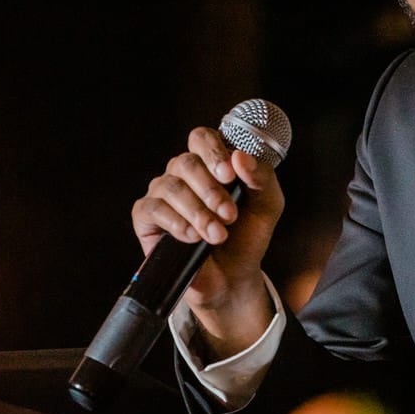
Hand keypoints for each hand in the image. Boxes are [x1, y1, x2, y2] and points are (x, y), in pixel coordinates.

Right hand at [131, 125, 285, 357]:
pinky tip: (192, 237)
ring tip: (218, 235)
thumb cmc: (247, 234)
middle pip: (185, 162)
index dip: (213, 152)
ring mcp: (162, 193)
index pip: (201, 138)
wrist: (233, 275)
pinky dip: (176, 223)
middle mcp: (182, 173)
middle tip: (230, 215)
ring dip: (198, 212)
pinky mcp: (146, 217)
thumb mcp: (267, 204)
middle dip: (211, 190)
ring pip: (171, 187)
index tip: (229, 176)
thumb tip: (240, 156)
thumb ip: (261, 177)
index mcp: (210, 162)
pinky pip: (152, 208)